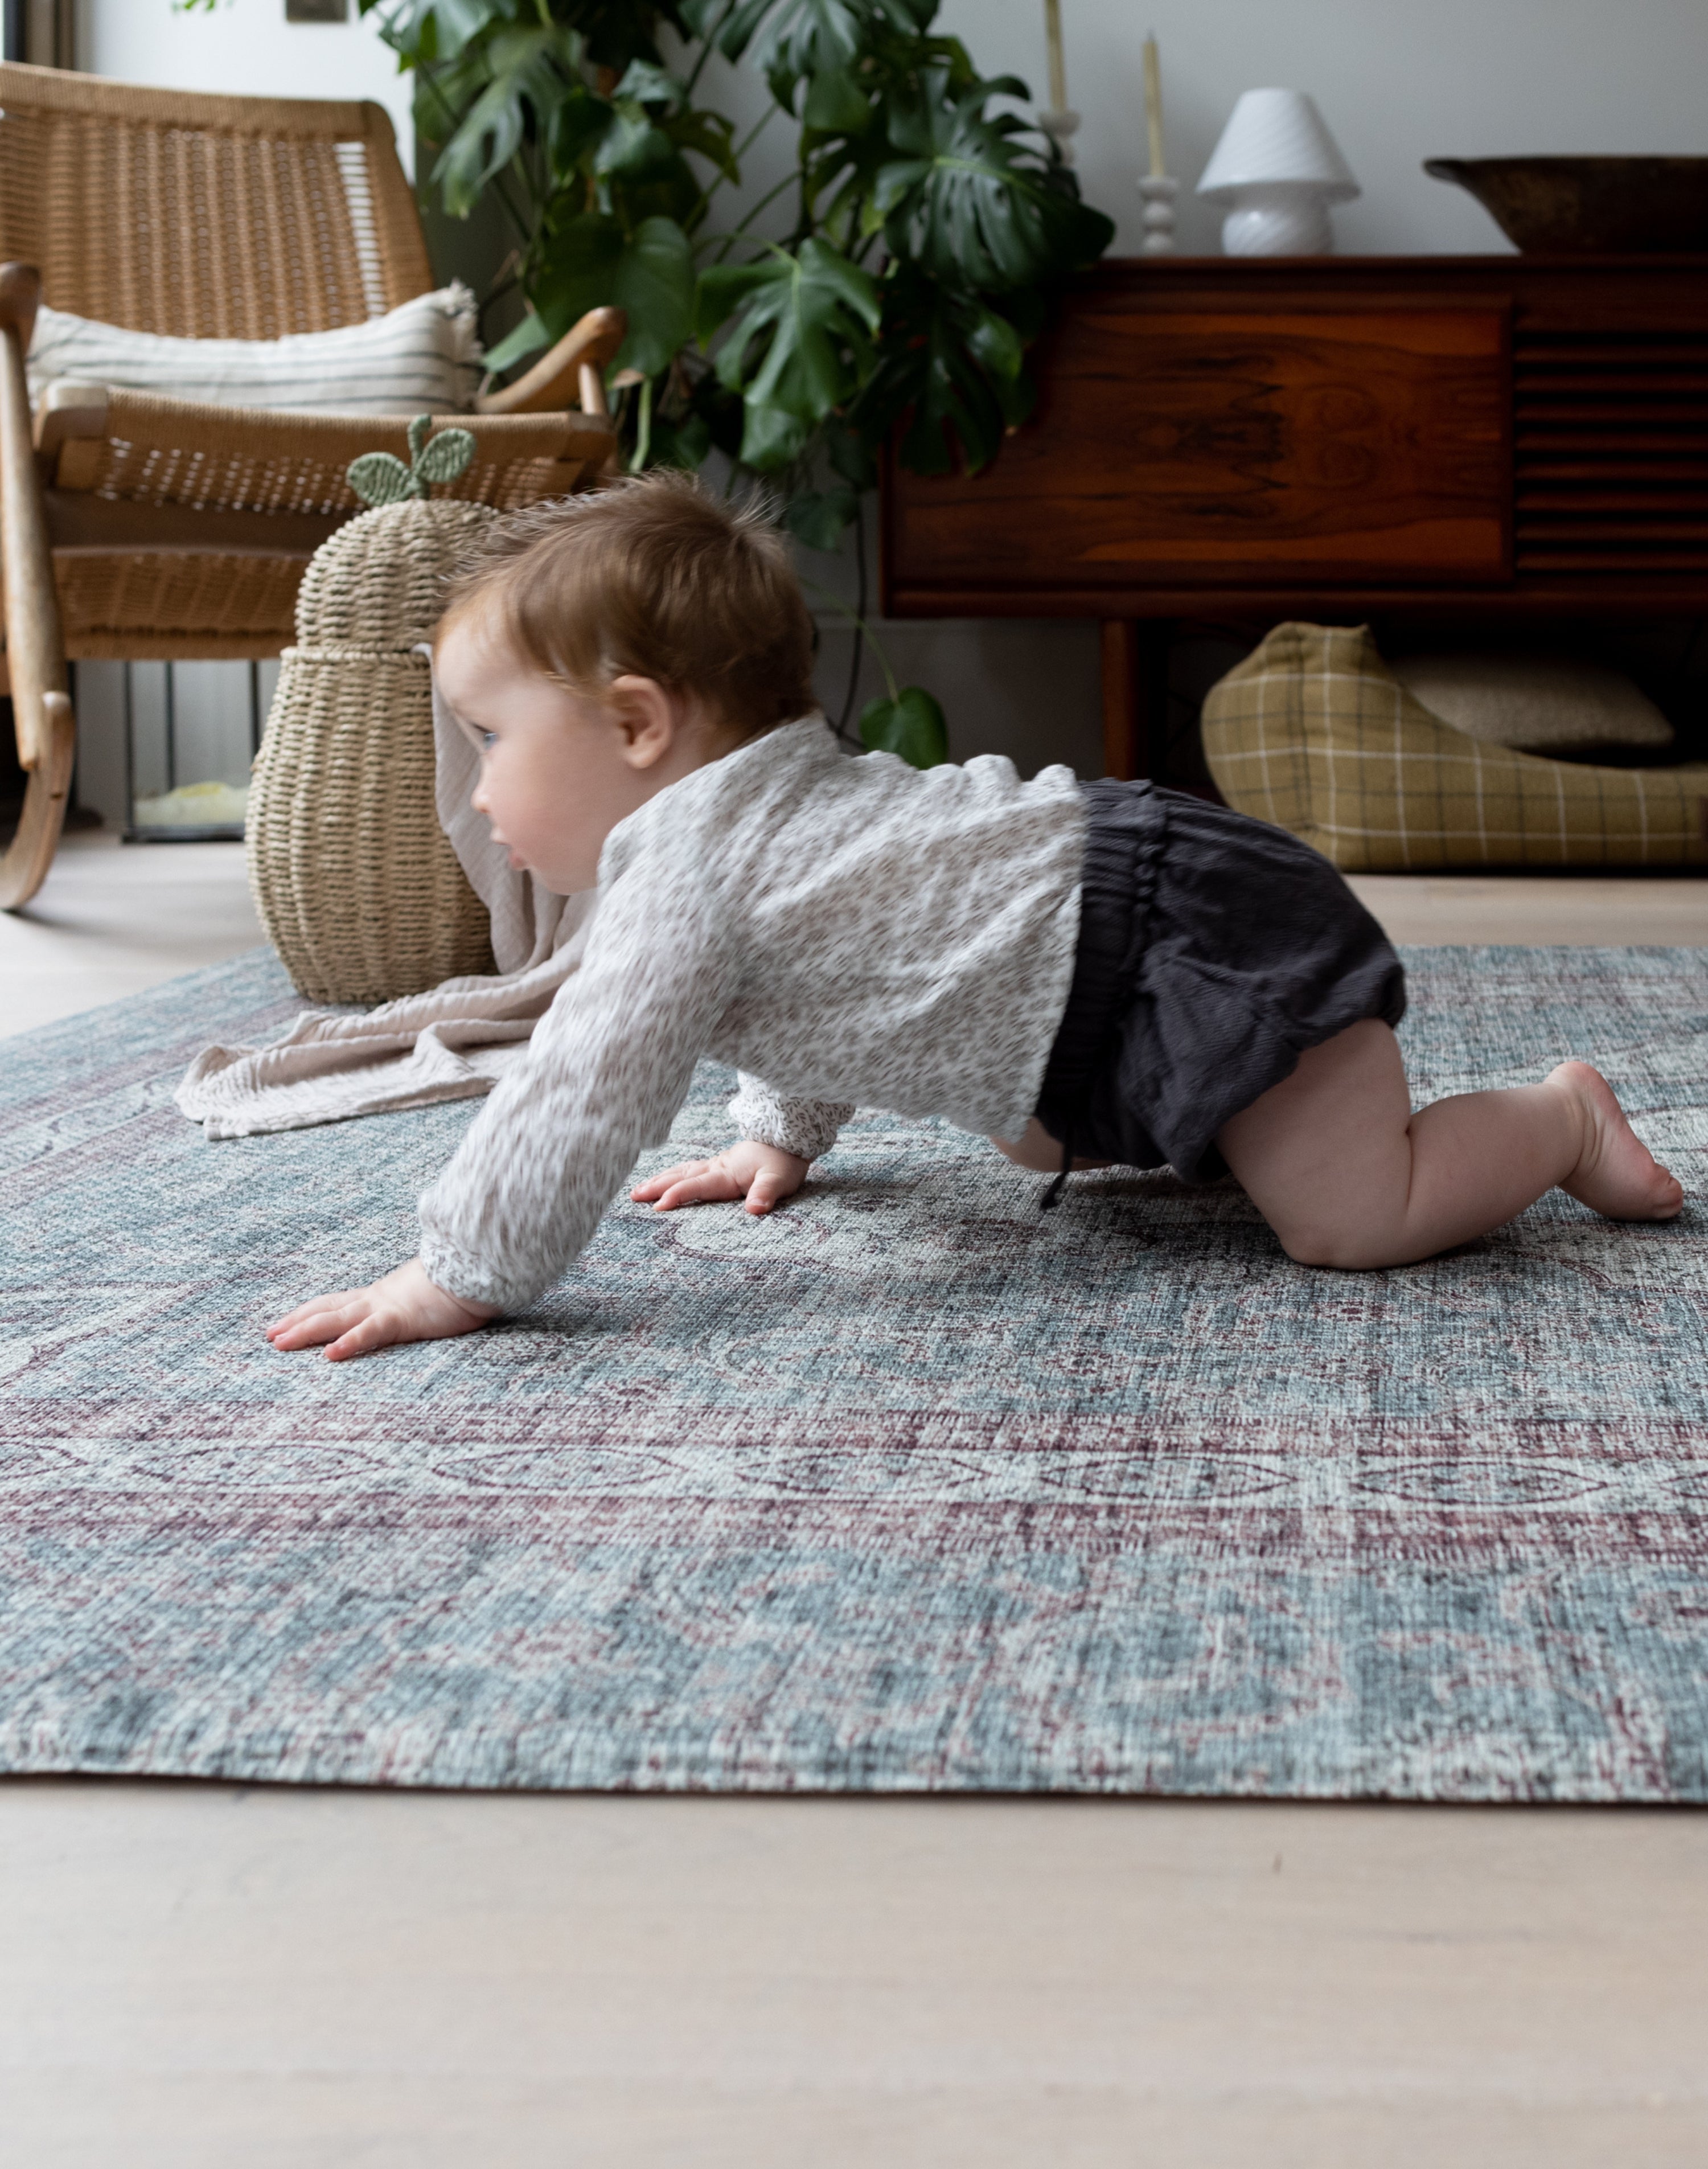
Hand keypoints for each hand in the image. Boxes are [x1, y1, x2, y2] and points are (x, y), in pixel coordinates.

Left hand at [266, 1257, 500, 1362]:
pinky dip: (348, 1343)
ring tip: (279, 1343)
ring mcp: (387, 1307)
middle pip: (326, 1309)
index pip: (335, 1302)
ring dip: (305, 1331)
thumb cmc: (461, 1281)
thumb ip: (417, 1298)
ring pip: (336, 1319)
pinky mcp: (403, 1318)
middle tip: (268, 1336)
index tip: (282, 1321)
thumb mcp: (430, 1292)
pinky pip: (370, 1332)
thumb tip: (416, 1302)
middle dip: (295, 1322)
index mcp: (382, 1294)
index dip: (307, 1311)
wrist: (479, 1268)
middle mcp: (377, 1299)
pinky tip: (329, 1355)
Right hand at [631, 1139, 808, 1215]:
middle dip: (656, 1186)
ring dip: (659, 1179)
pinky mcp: (719, 1164)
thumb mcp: (780, 1179)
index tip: (658, 1207)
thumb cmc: (784, 1162)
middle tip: (633, 1196)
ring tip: (638, 1190)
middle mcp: (716, 1167)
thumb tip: (755, 1209)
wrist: (788, 1138)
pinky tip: (664, 1178)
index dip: (677, 1195)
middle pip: (680, 1176)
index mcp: (727, 1173)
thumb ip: (766, 1193)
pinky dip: (672, 1174)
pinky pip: (688, 1169)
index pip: (697, 1185)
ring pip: (681, 1171)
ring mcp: (715, 1164)